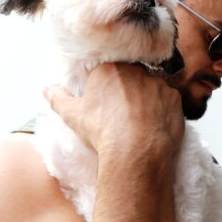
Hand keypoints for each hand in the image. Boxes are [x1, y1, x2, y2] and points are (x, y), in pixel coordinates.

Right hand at [44, 63, 183, 157]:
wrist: (135, 152)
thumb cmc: (102, 132)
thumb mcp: (73, 115)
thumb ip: (58, 98)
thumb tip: (46, 89)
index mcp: (109, 70)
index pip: (109, 72)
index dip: (108, 89)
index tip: (108, 105)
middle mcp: (136, 71)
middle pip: (132, 77)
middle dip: (129, 92)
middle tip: (124, 114)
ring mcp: (158, 84)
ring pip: (152, 88)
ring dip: (148, 100)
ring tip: (142, 122)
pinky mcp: (175, 98)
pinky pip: (169, 101)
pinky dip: (164, 111)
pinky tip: (156, 125)